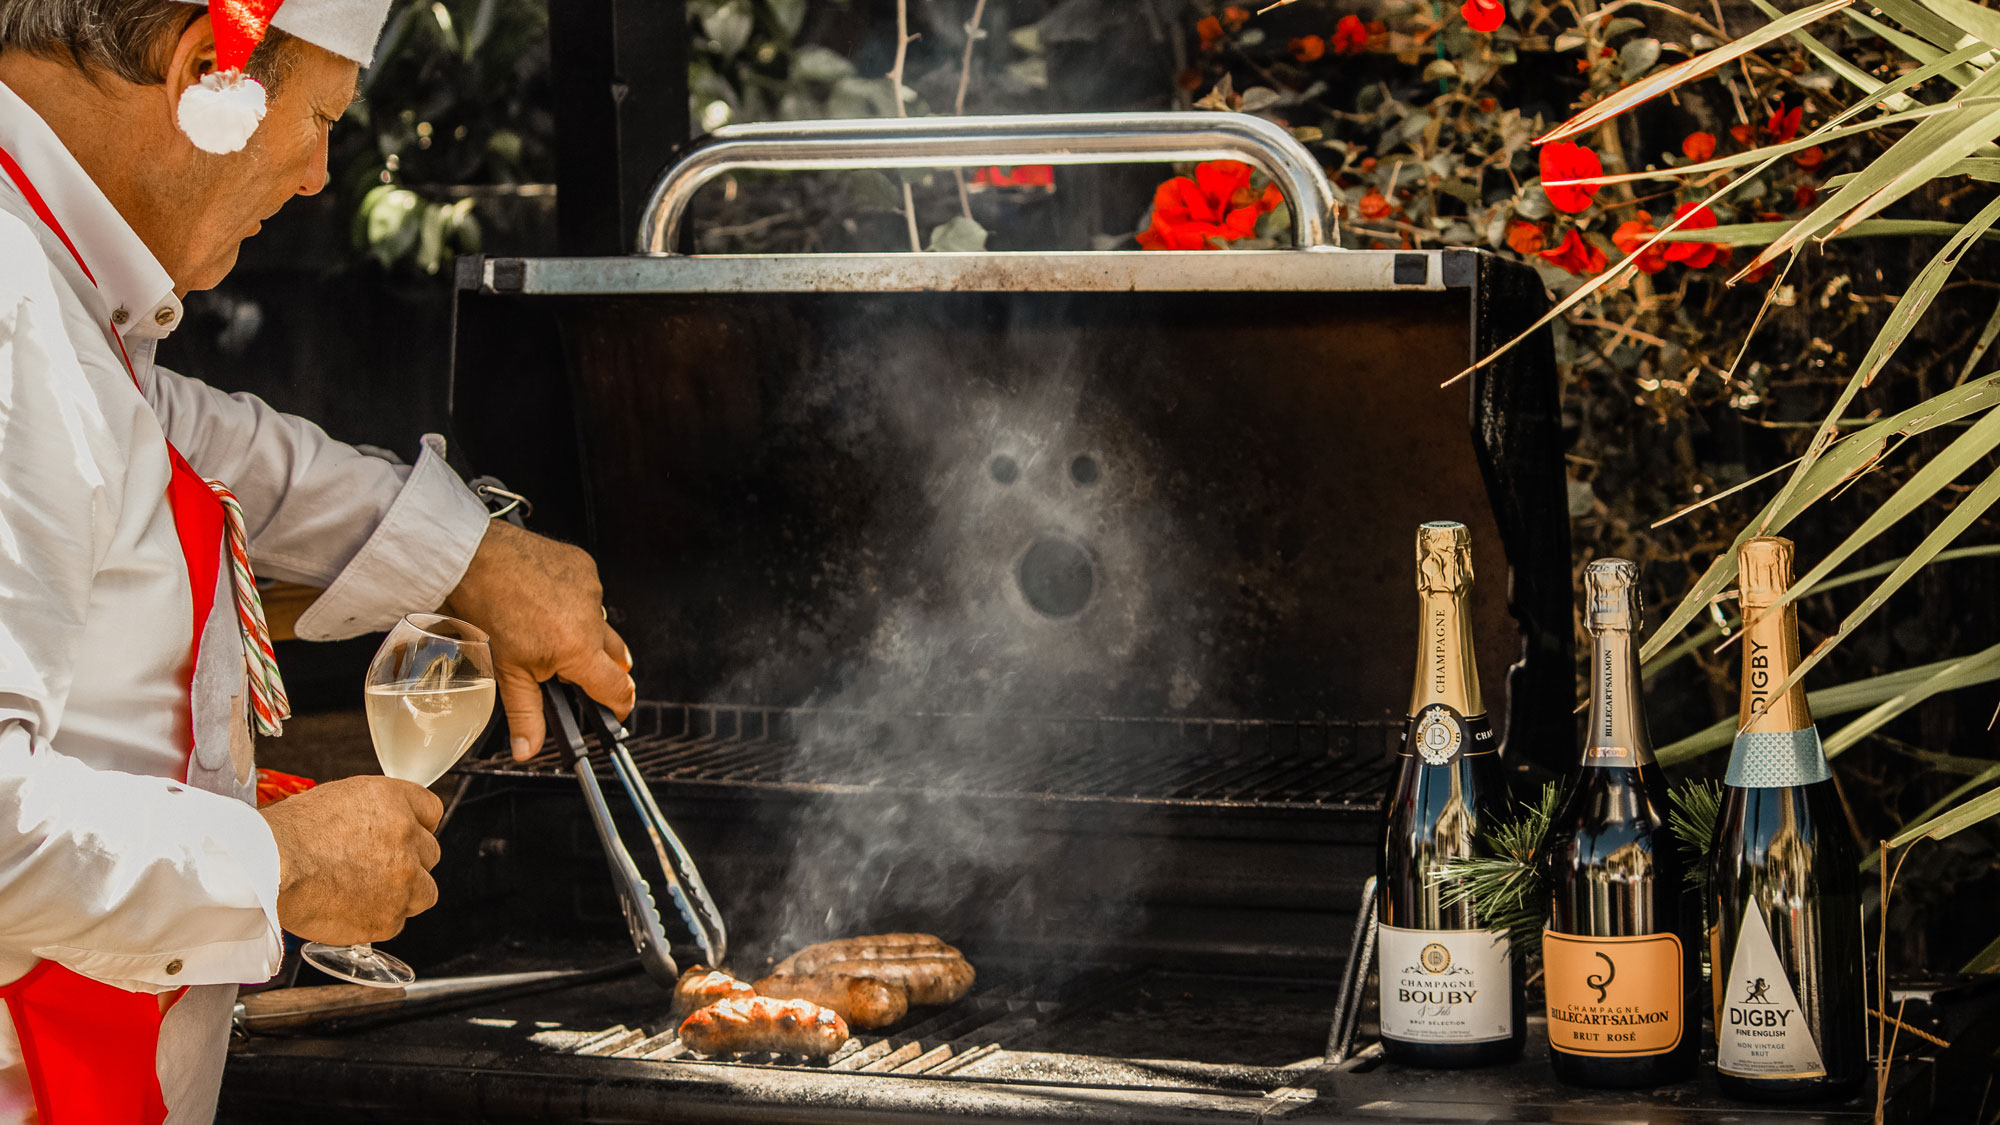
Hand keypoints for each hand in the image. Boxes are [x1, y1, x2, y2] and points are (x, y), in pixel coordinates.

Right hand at [261, 776, 443, 943]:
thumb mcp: (337, 799)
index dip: (416, 826)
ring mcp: (403, 880)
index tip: (405, 837)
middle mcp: (407, 838)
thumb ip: (374, 812)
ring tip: (363, 893)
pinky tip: (348, 910)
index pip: (431, 811)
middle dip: (408, 862)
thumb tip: (381, 825)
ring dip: (401, 894)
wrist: (267, 869)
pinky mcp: (389, 917)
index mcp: (394, 801)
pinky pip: (395, 922)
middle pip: (430, 853)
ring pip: (422, 891)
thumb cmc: (286, 834)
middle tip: (373, 869)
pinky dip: (376, 920)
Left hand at [443, 520, 634, 759]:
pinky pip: (589, 594)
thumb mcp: (507, 671)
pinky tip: (546, 603)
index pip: (618, 687)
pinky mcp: (583, 566)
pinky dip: (574, 604)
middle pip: (618, 657)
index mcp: (577, 649)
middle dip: (604, 670)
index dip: (620, 705)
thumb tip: (528, 749)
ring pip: (600, 623)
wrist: (472, 558)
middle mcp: (591, 617)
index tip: (616, 710)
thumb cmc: (485, 608)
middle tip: (574, 673)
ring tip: (548, 632)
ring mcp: (590, 588)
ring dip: (584, 634)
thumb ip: (526, 714)